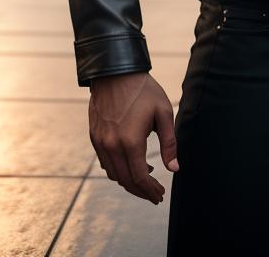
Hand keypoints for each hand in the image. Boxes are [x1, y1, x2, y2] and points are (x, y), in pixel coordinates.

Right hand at [87, 71, 178, 202]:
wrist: (114, 72)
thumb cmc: (143, 90)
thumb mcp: (163, 113)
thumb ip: (169, 143)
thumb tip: (174, 168)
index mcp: (130, 142)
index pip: (140, 178)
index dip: (151, 191)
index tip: (160, 195)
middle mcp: (112, 145)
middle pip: (126, 181)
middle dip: (141, 191)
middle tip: (155, 195)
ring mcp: (100, 142)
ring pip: (113, 174)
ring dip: (129, 181)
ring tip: (146, 177)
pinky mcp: (94, 136)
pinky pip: (105, 162)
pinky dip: (117, 169)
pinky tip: (130, 163)